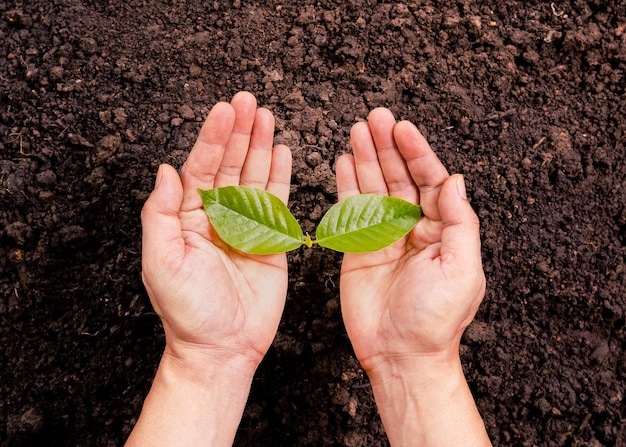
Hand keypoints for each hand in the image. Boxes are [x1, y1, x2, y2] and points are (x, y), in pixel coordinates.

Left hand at [141, 91, 291, 370]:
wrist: (222, 348)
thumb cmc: (187, 311)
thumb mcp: (161, 261)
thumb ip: (160, 214)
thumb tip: (165, 170)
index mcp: (189, 217)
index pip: (201, 167)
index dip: (213, 137)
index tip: (225, 109)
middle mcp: (217, 216)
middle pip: (230, 164)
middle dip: (239, 131)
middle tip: (249, 101)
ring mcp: (246, 226)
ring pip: (254, 177)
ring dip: (260, 146)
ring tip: (267, 117)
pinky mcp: (271, 241)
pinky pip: (278, 203)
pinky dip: (281, 177)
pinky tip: (282, 152)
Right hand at [336, 108, 489, 444]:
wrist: (400, 355)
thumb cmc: (435, 319)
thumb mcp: (461, 269)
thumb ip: (461, 222)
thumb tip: (457, 180)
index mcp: (442, 231)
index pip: (431, 180)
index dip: (417, 152)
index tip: (402, 127)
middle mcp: (413, 228)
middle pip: (400, 177)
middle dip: (388, 146)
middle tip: (374, 117)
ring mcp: (384, 237)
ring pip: (374, 188)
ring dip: (366, 158)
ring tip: (357, 130)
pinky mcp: (358, 249)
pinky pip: (351, 211)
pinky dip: (347, 186)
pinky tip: (344, 162)